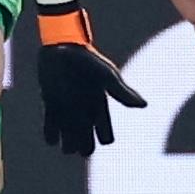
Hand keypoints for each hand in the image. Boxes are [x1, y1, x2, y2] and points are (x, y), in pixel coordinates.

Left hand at [34, 3, 145, 156]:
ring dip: (67, 145)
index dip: (104, 137)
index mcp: (100, 107)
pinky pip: (50, 133)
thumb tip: (144, 105)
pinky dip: (51, 137)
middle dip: (84, 147)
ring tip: (65, 137)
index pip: (106, 137)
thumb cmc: (87, 59)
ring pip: (69, 143)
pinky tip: (53, 132)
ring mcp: (67, 112)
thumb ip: (121, 92)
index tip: (98, 125)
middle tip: (80, 137)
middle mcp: (84, 113)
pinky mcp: (50, 107)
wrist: (62, 46)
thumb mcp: (106, 75)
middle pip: (87, 145)